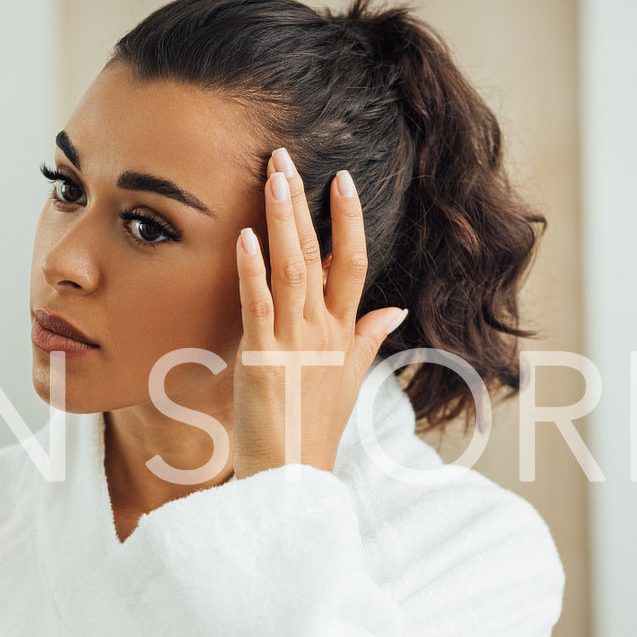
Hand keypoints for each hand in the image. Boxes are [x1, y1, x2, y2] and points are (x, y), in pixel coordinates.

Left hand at [232, 148, 406, 478]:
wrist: (292, 480)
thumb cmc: (312, 432)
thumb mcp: (347, 381)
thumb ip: (367, 340)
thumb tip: (393, 309)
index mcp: (342, 334)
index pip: (354, 264)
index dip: (349, 220)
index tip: (341, 179)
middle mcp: (324, 332)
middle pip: (320, 254)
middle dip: (304, 203)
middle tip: (286, 156)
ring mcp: (295, 344)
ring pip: (292, 269)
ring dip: (282, 220)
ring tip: (272, 177)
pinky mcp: (264, 360)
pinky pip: (258, 307)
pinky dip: (252, 271)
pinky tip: (243, 237)